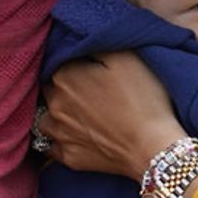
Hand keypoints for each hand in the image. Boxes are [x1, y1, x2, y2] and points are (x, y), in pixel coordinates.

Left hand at [41, 52, 184, 180]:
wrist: (152, 147)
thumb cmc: (143, 99)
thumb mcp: (127, 57)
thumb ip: (98, 43)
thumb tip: (81, 40)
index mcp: (65, 76)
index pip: (58, 61)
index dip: (73, 62)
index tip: (89, 66)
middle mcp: (55, 104)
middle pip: (49, 89)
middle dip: (63, 86)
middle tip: (86, 89)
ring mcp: (59, 134)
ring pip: (45, 118)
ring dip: (56, 114)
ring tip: (77, 114)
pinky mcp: (68, 158)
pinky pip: (52, 147)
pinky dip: (59, 141)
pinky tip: (74, 136)